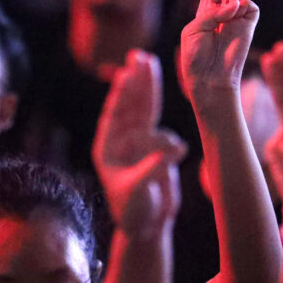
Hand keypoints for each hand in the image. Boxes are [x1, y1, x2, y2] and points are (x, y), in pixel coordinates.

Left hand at [93, 50, 186, 240]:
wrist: (148, 226)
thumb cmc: (133, 212)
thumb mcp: (137, 192)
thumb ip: (152, 169)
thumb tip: (175, 149)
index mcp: (107, 149)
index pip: (114, 116)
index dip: (121, 95)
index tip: (125, 74)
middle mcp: (122, 141)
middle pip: (130, 105)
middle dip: (135, 81)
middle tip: (138, 56)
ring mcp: (140, 142)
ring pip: (145, 109)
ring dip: (148, 87)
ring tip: (150, 61)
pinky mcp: (157, 148)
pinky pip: (163, 128)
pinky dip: (168, 127)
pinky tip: (175, 149)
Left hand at [180, 0, 258, 91]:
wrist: (209, 79)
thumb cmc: (196, 58)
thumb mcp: (195, 30)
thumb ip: (213, 13)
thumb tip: (237, 5)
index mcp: (206, 11)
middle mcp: (223, 11)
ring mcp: (237, 18)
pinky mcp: (248, 26)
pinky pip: (249, 7)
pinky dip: (243, 5)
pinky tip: (237, 9)